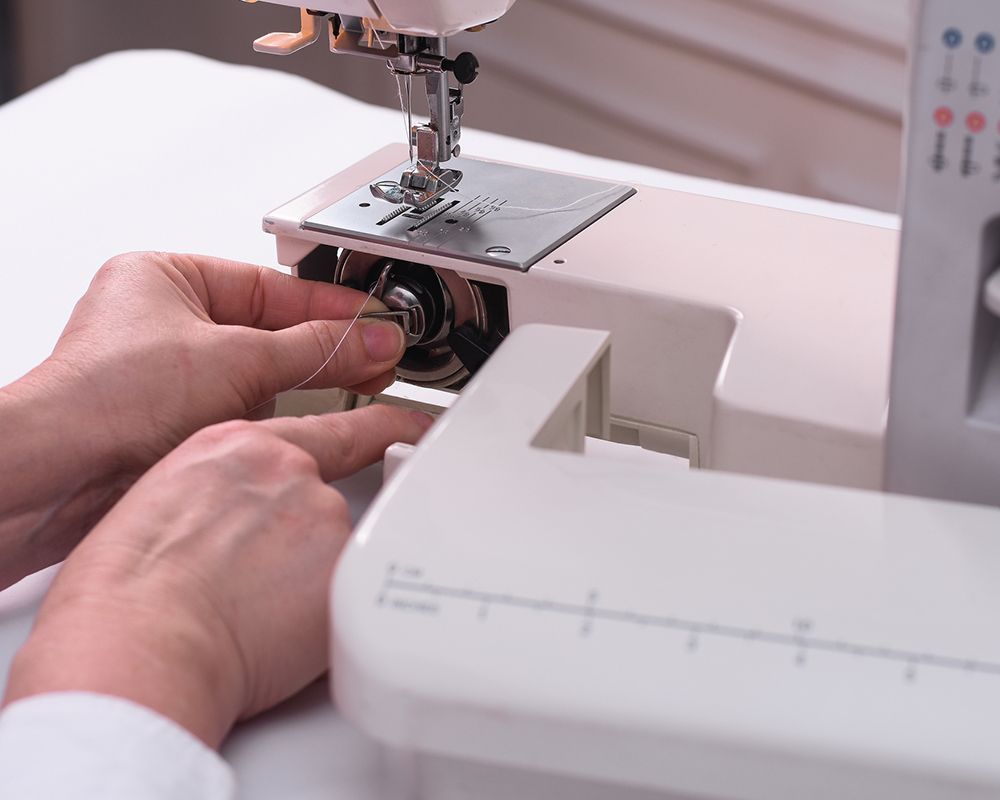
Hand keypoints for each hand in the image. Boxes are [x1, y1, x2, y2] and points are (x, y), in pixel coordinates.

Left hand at [0, 252, 405, 587]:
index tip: (377, 322)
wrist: (58, 474)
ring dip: (298, 383)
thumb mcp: (238, 360)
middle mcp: (165, 320)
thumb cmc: (108, 398)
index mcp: (167, 277)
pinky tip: (302, 420)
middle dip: (322, 347)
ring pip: (257, 371)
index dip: (333, 306)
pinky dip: (272, 413)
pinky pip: (240, 406)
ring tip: (351, 384)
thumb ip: (317, 349)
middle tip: (375, 357)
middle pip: (269, 329)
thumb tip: (372, 338)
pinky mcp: (172, 419)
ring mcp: (168, 372)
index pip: (273, 286)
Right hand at [4, 407, 432, 746]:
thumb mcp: (163, 506)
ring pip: (334, 556)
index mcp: (237, 447)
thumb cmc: (126, 591)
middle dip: (300, 547)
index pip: (332, 427)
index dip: (383, 429)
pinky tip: (272, 634)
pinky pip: (346, 596)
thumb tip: (233, 528)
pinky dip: (319, 618)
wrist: (140, 640)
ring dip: (305, 585)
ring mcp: (324, 517)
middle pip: (326, 506)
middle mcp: (290, 472)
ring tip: (247, 616)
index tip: (412, 431)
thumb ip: (222, 498)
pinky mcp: (347, 569)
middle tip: (252, 586)